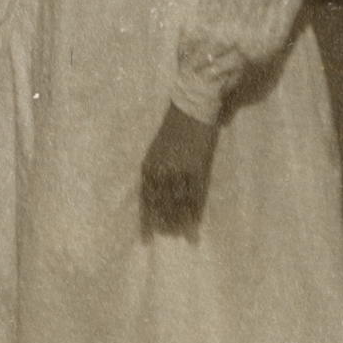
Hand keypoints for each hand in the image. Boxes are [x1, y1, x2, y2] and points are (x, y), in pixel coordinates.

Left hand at [141, 103, 216, 238]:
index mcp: (149, 165)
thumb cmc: (174, 125)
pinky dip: (195, 212)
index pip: (146, 198)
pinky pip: (195, 196)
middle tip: (169, 235)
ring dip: (180, 221)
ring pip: (178, 204)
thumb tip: (158, 188)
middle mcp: (162, 171)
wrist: (191, 107)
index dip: (146, 218)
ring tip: (184, 236)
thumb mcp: (158, 147)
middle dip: (165, 221)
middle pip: (162, 204)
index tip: (147, 236)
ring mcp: (179, 172)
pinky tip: (195, 225)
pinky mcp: (197, 169)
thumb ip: (157, 168)